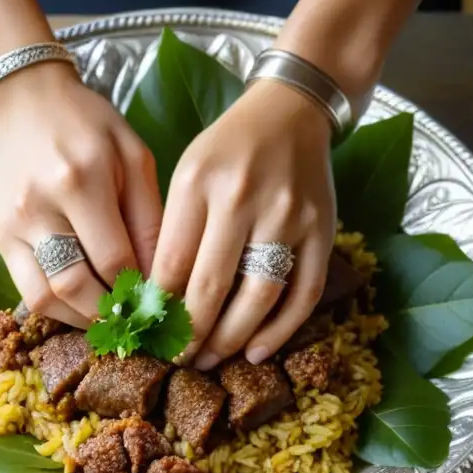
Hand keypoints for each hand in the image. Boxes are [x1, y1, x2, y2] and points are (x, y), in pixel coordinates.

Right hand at [0, 62, 161, 326]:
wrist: (25, 105)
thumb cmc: (90, 126)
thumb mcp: (133, 157)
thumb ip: (149, 216)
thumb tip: (160, 277)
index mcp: (80, 179)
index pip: (116, 258)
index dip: (142, 289)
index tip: (165, 302)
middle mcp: (40, 206)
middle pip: (78, 286)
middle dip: (114, 313)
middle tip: (142, 322)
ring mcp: (13, 226)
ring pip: (47, 298)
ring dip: (84, 320)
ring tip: (115, 320)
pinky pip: (27, 292)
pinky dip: (59, 309)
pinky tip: (85, 307)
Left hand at [151, 81, 335, 369]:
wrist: (292, 112)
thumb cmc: (228, 148)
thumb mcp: (187, 173)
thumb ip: (173, 230)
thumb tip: (158, 299)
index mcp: (200, 182)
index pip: (173, 263)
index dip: (158, 308)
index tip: (148, 334)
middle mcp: (244, 198)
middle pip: (212, 287)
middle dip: (189, 334)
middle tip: (176, 360)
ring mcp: (289, 215)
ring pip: (258, 297)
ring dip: (231, 340)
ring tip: (210, 360)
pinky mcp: (323, 229)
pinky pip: (304, 292)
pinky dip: (282, 329)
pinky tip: (258, 351)